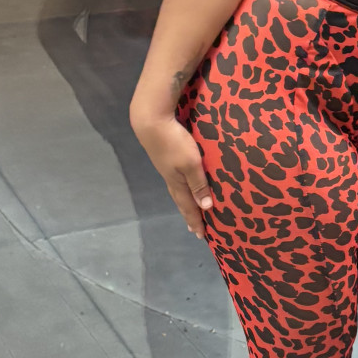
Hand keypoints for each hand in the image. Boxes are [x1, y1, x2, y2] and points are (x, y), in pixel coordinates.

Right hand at [131, 110, 214, 237]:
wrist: (151, 122)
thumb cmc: (174, 143)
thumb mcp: (191, 164)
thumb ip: (198, 184)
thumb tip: (205, 208)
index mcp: (177, 183)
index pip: (188, 206)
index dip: (195, 220)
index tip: (202, 235)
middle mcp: (171, 178)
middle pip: (182, 201)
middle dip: (190, 215)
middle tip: (195, 228)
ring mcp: (166, 168)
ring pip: (178, 190)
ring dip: (186, 202)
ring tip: (191, 209)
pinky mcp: (165, 158)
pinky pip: (177, 180)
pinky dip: (183, 188)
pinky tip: (184, 184)